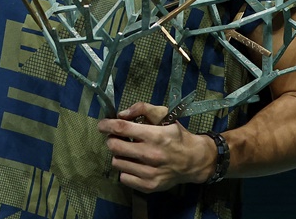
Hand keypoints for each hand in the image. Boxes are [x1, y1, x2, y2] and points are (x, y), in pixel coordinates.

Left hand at [97, 102, 216, 192]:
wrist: (194, 160)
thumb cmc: (176, 136)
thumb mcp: (164, 115)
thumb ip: (142, 108)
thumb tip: (120, 114)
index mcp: (154, 135)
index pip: (121, 128)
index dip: (107, 125)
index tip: (102, 125)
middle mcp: (151, 155)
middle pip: (114, 147)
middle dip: (111, 140)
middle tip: (117, 138)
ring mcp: (149, 172)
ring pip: (117, 163)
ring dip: (119, 155)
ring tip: (129, 152)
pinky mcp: (149, 186)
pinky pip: (124, 178)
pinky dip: (126, 170)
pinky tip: (135, 164)